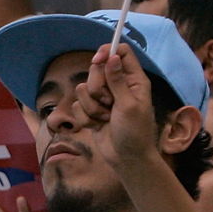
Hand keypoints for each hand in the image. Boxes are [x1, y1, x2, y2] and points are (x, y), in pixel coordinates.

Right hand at [83, 42, 161, 175]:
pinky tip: (98, 125)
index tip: (97, 61)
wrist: (126, 158)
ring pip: (83, 89)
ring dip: (92, 107)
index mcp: (133, 80)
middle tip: (108, 102)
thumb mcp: (129, 105)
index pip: (120, 52)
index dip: (107, 52)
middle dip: (97, 87)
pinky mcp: (91, 111)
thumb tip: (113, 57)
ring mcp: (103, 99)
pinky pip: (77, 106)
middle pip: (97, 69)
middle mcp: (118, 86)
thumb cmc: (134, 132)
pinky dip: (86, 118)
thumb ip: (118, 80)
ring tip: (106, 118)